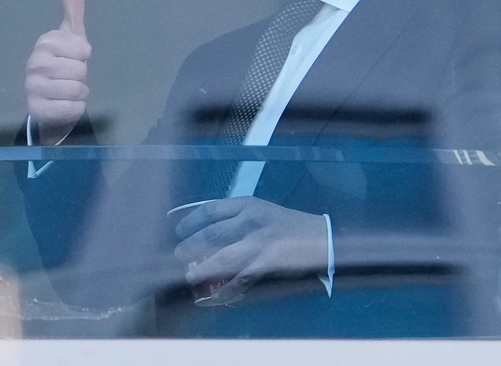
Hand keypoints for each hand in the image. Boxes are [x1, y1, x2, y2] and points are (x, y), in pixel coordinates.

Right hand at [24, 0, 90, 144]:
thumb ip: (73, 9)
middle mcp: (34, 64)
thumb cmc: (64, 64)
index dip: (83, 56)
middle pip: (80, 70)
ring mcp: (33, 88)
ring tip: (66, 91)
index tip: (72, 57)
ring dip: (79, 93)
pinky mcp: (38, 111)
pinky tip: (63, 105)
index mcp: (44, 43)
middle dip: (81, 76)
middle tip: (68, 76)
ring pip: (78, 90)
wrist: (51, 102)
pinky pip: (73, 108)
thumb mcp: (71, 36)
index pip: (82, 50)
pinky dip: (75, 109)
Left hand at [174, 197, 327, 304]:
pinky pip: (239, 280)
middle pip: (212, 234)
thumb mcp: (263, 211)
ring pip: (222, 258)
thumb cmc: (289, 225)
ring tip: (189, 275)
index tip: (179, 229)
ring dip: (202, 269)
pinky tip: (213, 295)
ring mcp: (259, 244)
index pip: (211, 210)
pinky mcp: (266, 264)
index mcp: (249, 205)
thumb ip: (238, 218)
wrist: (321, 238)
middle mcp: (252, 221)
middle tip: (179, 255)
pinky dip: (224, 289)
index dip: (191, 221)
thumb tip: (206, 234)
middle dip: (191, 246)